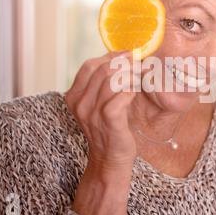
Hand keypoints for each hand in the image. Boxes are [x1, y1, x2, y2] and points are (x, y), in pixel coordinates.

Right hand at [65, 51, 137, 169]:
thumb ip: (100, 84)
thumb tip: (117, 58)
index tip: (126, 55)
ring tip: (141, 75)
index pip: (89, 65)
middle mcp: (79, 103)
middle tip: (138, 63)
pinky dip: (132, 90)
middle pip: (101, 69)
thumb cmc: (107, 128)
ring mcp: (92, 112)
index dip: (109, 56)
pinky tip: (136, 92)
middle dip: (123, 62)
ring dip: (131, 74)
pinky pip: (121, 96)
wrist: (109, 159)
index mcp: (73, 96)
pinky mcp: (108, 120)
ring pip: (112, 79)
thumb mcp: (96, 105)